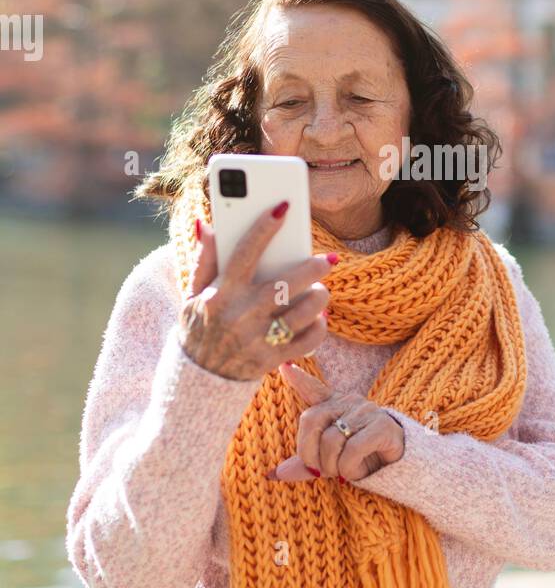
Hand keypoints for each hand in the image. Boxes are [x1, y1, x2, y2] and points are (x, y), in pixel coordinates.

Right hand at [179, 202, 337, 380]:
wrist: (198, 380)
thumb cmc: (199, 327)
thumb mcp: (193, 293)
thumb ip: (204, 259)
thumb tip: (205, 224)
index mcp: (221, 294)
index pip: (245, 253)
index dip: (264, 228)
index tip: (283, 207)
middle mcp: (241, 315)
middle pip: (287, 284)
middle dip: (313, 268)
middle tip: (328, 259)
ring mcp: (259, 340)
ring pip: (304, 312)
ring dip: (319, 297)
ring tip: (320, 289)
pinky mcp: (273, 360)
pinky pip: (309, 340)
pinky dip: (319, 326)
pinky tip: (318, 316)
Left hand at [268, 362, 405, 483]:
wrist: (400, 467)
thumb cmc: (361, 459)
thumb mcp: (329, 461)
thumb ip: (305, 463)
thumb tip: (274, 474)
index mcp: (335, 406)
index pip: (314, 389)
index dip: (299, 380)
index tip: (283, 368)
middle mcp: (348, 402)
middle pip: (310, 421)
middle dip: (309, 453)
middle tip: (322, 471)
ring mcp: (366, 411)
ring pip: (331, 440)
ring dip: (332, 466)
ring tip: (343, 472)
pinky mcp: (382, 426)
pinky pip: (352, 450)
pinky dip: (348, 468)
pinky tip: (356, 471)